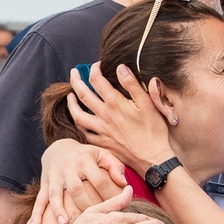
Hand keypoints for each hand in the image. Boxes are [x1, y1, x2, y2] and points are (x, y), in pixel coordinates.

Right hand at [31, 139, 126, 223]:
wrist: (58, 148)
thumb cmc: (87, 156)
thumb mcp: (102, 155)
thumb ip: (116, 167)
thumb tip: (124, 184)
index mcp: (85, 160)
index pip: (99, 181)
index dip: (109, 196)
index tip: (117, 210)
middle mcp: (68, 168)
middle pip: (77, 189)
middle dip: (85, 206)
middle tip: (95, 223)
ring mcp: (54, 177)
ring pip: (55, 194)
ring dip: (58, 210)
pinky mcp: (44, 184)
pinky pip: (39, 199)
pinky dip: (36, 214)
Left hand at [67, 61, 176, 175]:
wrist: (152, 158)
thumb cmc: (153, 130)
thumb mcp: (147, 103)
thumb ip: (132, 84)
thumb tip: (120, 68)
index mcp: (115, 103)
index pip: (98, 81)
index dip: (94, 69)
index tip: (97, 65)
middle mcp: (104, 116)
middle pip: (83, 95)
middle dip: (76, 81)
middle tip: (73, 72)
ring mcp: (101, 130)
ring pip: (78, 115)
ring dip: (71, 104)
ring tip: (70, 95)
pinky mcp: (102, 142)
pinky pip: (84, 133)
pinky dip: (78, 124)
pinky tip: (78, 119)